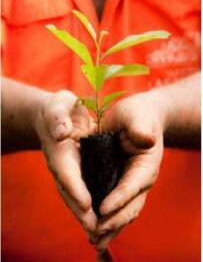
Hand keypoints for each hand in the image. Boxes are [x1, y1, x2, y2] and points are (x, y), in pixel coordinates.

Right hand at [34, 90, 96, 233]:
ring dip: (85, 213)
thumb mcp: (58, 107)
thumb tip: (62, 133)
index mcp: (59, 150)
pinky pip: (82, 190)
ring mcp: (69, 170)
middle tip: (95, 228)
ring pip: (76, 195)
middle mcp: (62, 165)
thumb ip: (58, 118)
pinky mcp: (77, 171)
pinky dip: (89, 205)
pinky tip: (102, 215)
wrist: (56, 116)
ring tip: (100, 230)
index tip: (87, 205)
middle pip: (70, 191)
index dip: (76, 189)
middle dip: (81, 210)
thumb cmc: (59, 109)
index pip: (66, 173)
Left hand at [92, 92, 166, 249]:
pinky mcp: (119, 183)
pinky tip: (93, 228)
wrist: (137, 119)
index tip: (103, 209)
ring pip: (123, 212)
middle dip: (113, 221)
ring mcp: (130, 184)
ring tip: (94, 241)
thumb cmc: (138, 115)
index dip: (119, 198)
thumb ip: (141, 128)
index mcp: (146, 165)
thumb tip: (146, 139)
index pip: (133, 185)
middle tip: (95, 234)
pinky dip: (105, 219)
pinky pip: (114, 206)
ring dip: (110, 228)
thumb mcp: (138, 116)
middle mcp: (140, 179)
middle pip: (130, 206)